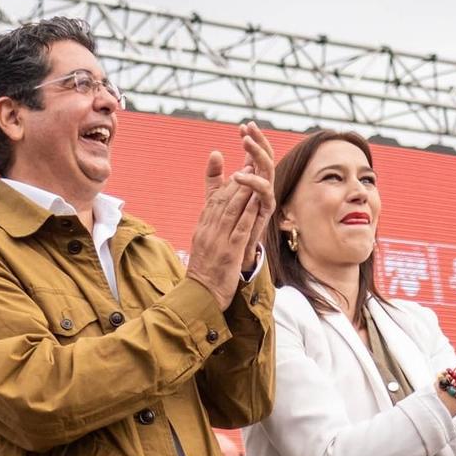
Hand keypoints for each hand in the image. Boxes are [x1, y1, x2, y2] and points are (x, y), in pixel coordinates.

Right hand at [188, 148, 274, 308]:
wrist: (198, 297)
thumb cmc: (204, 273)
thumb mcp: (204, 246)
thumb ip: (212, 227)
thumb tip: (218, 212)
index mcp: (203, 227)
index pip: (215, 198)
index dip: (229, 179)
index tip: (242, 163)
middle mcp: (208, 229)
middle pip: (224, 198)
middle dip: (239, 177)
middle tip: (251, 158)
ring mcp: (218, 240)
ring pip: (231, 209)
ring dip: (244, 188)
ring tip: (255, 171)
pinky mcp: (228, 252)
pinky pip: (239, 228)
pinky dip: (248, 212)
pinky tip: (256, 200)